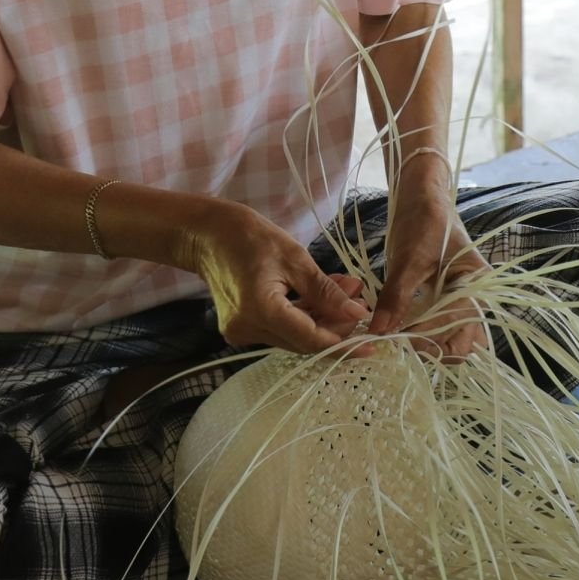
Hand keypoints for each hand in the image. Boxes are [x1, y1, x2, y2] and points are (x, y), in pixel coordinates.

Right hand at [180, 198, 368, 353]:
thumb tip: (357, 314)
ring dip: (323, 318)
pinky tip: (323, 297)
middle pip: (304, 341)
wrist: (206, 235)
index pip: (311, 340)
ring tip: (347, 290)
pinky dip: (304, 316)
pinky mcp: (242, 328)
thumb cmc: (249, 237)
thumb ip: (326, 291)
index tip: (371, 343)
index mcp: (261, 311)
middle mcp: (248, 329)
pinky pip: (281, 329)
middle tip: (360, 299)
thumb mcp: (295, 258)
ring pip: (294, 336)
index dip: (343, 342)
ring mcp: (242, 332)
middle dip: (336, 325)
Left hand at [372, 192, 489, 358]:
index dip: (426, 340)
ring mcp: (464, 301)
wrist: (423, 196)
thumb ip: (396, 297)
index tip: (394, 339)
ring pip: (455, 340)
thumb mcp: (408, 259)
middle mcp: (476, 299)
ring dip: (430, 346)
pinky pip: (443, 327)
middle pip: (463, 345)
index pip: (456, 329)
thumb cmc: (423, 219)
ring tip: (400, 338)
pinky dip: (424, 334)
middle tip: (399, 343)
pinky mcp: (448, 299)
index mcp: (476, 286)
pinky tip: (402, 330)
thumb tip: (379, 332)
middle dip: (433, 350)